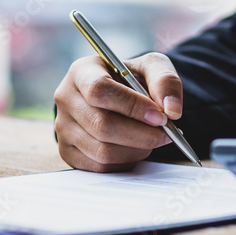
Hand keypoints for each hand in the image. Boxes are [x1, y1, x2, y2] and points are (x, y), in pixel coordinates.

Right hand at [54, 52, 182, 171]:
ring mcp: (63, 128)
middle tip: (166, 134)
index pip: (99, 90)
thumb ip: (166, 81)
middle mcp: (66, 99)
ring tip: (152, 139)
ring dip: (136, 150)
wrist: (116, 96)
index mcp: (82, 72)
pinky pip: (100, 167)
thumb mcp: (151, 67)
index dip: (132, 106)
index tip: (160, 116)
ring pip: (102, 151)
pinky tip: (137, 148)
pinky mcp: (67, 151)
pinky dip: (125, 162)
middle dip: (141, 135)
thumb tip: (172, 111)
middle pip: (101, 126)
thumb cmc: (131, 80)